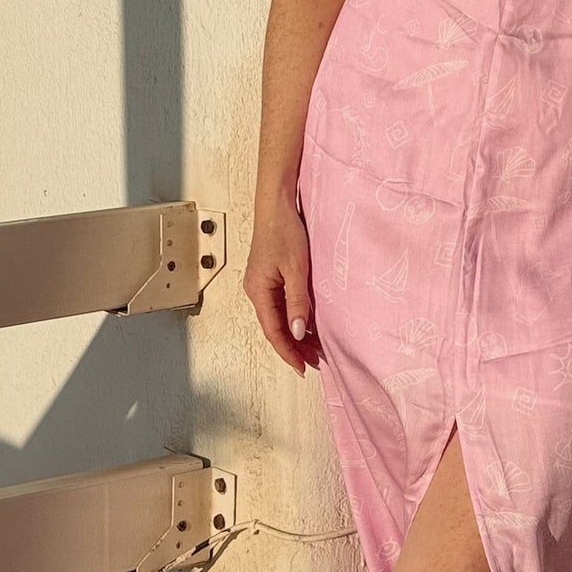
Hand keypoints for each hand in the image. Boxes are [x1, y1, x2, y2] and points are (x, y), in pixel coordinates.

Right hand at [245, 198, 322, 376]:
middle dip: (293, 347)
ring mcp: (262, 284)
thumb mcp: (296, 269)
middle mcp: (256, 291)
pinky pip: (280, 305)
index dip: (288, 352)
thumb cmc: (285, 231)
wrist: (277, 204)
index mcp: (258, 291)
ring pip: (278, 317)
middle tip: (315, 362)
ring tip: (314, 348)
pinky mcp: (269, 276)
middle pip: (274, 327)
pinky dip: (293, 317)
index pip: (273, 331)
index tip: (303, 368)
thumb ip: (297, 302)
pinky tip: (307, 323)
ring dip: (294, 333)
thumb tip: (297, 333)